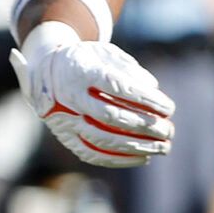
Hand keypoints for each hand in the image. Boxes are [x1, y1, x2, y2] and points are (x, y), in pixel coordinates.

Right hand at [11, 21, 174, 167]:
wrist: (43, 70)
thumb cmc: (84, 60)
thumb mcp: (103, 52)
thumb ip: (128, 67)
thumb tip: (153, 88)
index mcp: (79, 71)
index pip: (117, 87)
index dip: (146, 99)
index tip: (169, 108)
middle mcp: (69, 96)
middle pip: (110, 115)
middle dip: (145, 125)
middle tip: (169, 130)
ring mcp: (63, 118)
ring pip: (102, 138)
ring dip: (137, 146)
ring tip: (163, 147)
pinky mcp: (64, 136)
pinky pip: (91, 153)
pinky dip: (120, 159)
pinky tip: (144, 158)